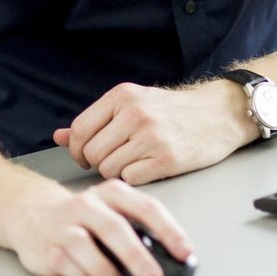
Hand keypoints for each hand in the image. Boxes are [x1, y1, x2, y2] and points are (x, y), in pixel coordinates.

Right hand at [0, 179, 193, 275]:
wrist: (30, 213)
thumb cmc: (81, 218)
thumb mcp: (110, 212)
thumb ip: (137, 230)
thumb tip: (169, 262)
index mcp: (111, 194)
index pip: (146, 207)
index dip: (169, 231)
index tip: (185, 254)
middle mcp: (86, 205)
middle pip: (115, 228)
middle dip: (137, 255)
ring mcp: (64, 226)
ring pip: (86, 247)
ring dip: (107, 271)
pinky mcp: (47, 248)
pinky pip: (68, 265)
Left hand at [52, 80, 250, 184]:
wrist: (218, 114)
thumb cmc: (171, 111)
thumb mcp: (131, 104)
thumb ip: (95, 121)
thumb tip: (58, 137)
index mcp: (121, 96)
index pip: (80, 130)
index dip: (77, 150)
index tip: (86, 157)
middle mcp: (134, 113)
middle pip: (93, 153)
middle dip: (98, 163)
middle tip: (114, 161)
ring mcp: (151, 136)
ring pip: (109, 169)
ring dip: (116, 172)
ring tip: (133, 163)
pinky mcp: (167, 159)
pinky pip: (130, 179)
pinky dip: (134, 179)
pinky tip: (146, 169)